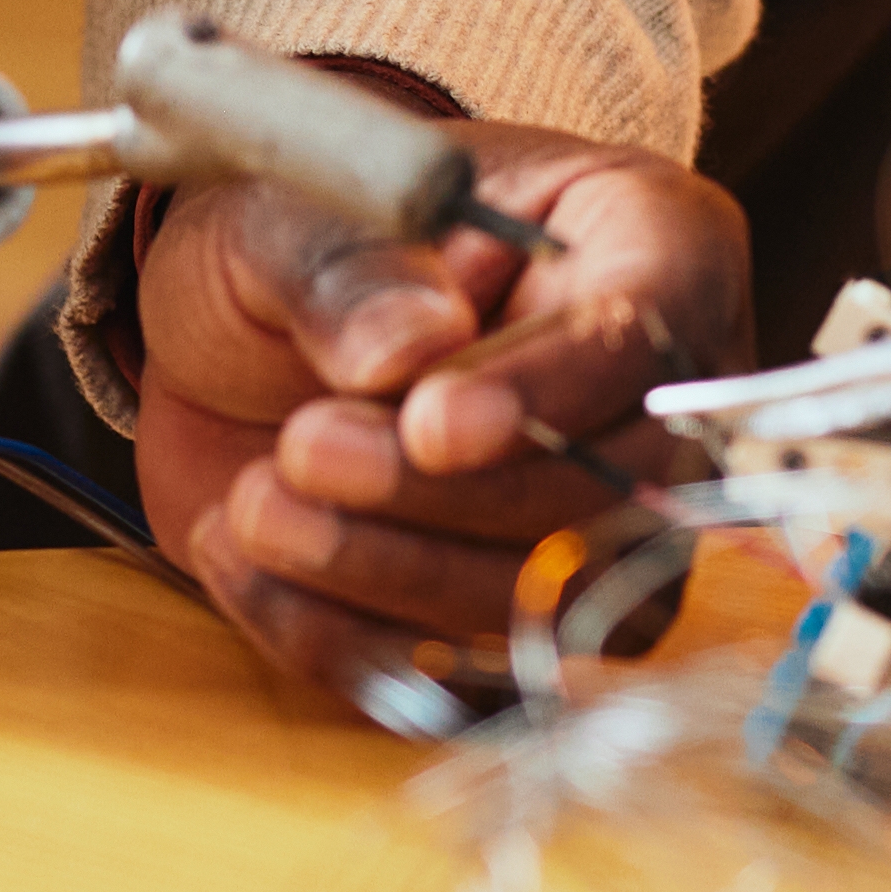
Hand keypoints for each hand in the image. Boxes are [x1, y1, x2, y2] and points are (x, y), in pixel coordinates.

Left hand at [127, 121, 742, 697]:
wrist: (234, 339)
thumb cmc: (293, 239)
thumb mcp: (291, 205)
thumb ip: (346, 266)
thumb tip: (407, 351)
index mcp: (646, 240)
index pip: (645, 332)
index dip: (545, 394)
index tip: (428, 425)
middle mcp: (656, 395)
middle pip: (621, 492)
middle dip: (446, 499)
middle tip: (301, 451)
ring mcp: (607, 525)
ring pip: (560, 605)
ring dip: (393, 578)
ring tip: (253, 507)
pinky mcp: (526, 621)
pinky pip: (475, 685)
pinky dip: (348, 645)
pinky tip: (247, 566)